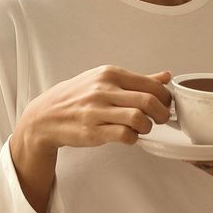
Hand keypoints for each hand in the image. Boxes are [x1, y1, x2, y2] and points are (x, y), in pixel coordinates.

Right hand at [15, 66, 174, 152]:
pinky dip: (133, 138)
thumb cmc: (78, 97)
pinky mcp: (92, 131)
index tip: (165, 105)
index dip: (165, 98)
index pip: (150, 84)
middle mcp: (103, 89)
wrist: (46, 114)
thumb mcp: (105, 80)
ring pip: (138, 119)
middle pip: (148, 101)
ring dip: (147, 127)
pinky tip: (129, 136)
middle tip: (159, 119)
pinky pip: (125, 135)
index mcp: (110, 74)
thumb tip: (166, 77)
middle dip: (161, 113)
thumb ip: (137, 80)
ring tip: (142, 128)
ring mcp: (97, 110)